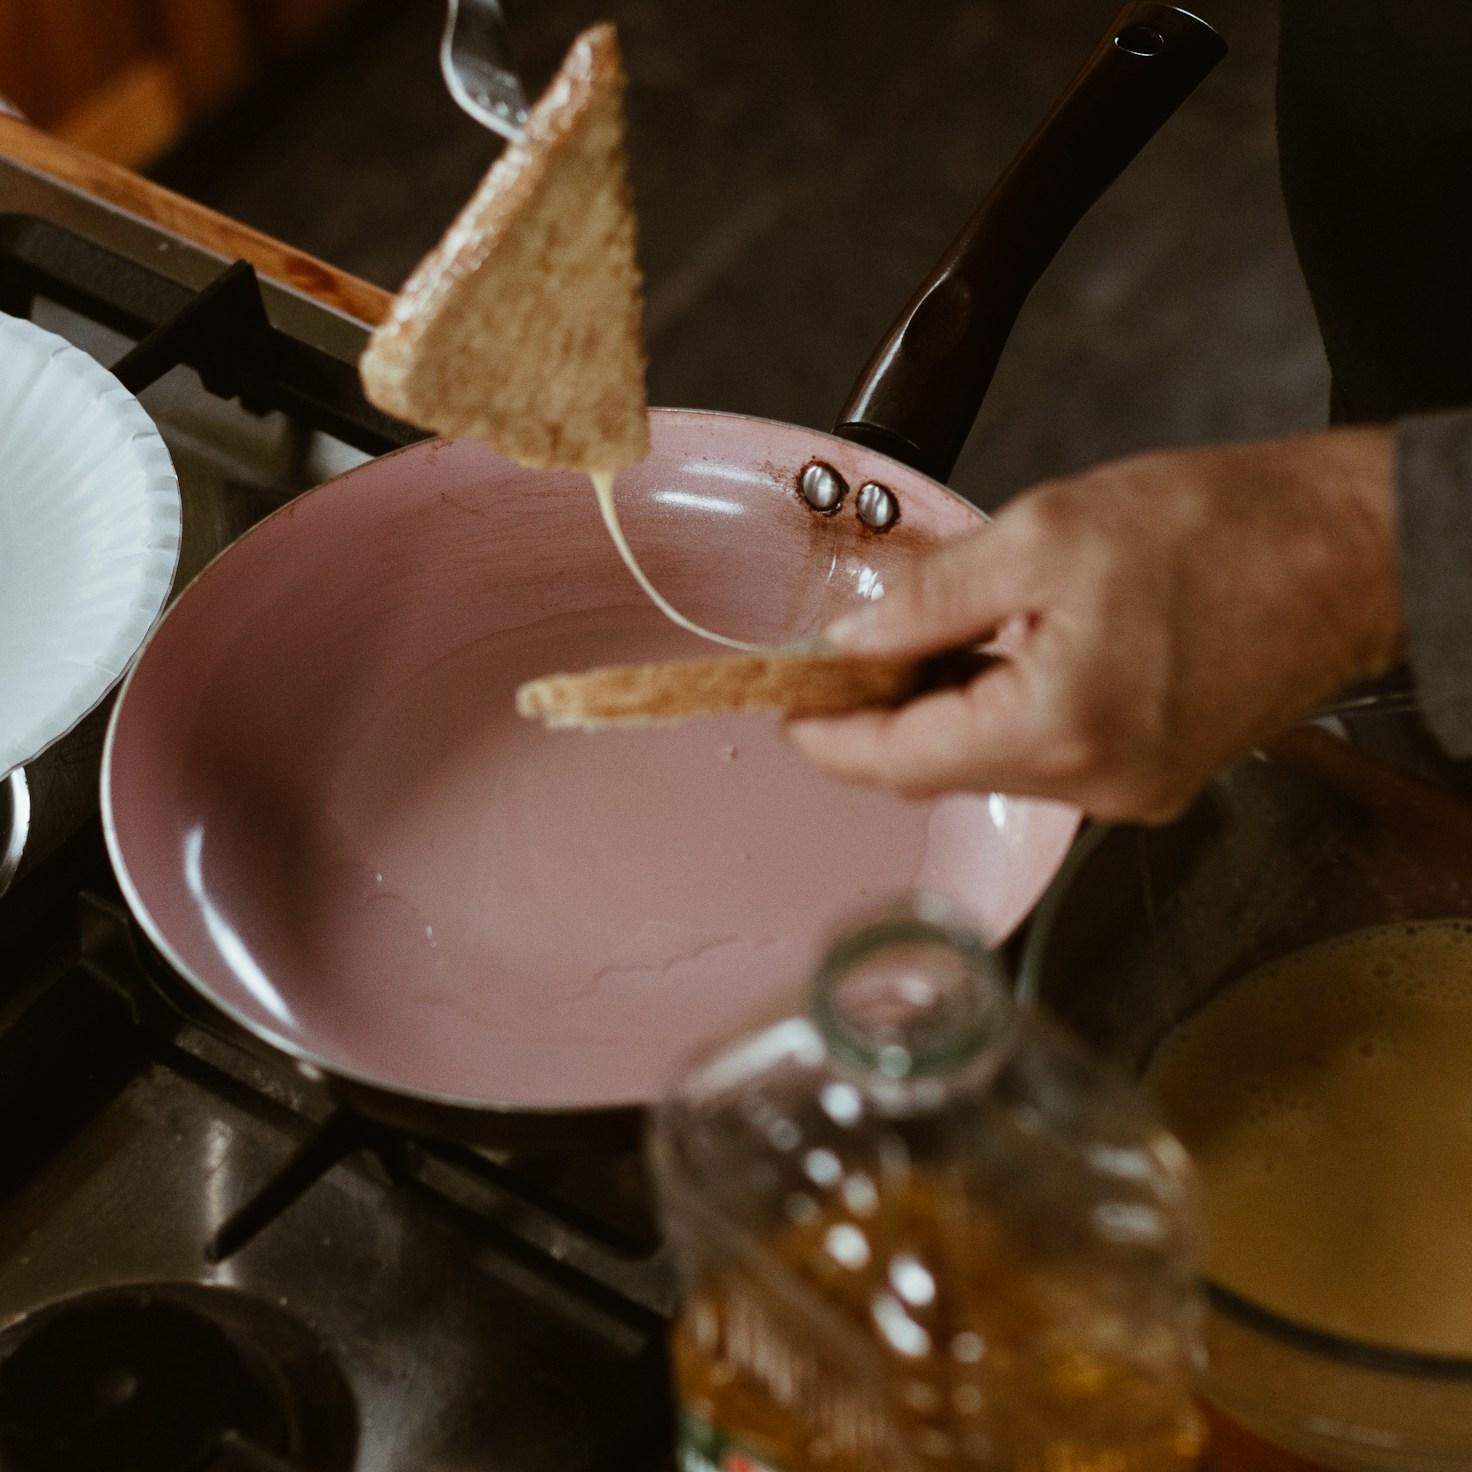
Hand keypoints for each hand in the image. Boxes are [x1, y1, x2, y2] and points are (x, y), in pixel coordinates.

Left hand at [787, 428, 1401, 821]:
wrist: (1354, 551)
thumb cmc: (1224, 529)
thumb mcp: (1047, 535)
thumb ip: (932, 597)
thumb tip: (852, 639)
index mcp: (1060, 728)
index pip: (902, 761)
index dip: (830, 738)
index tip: (789, 710)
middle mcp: (1095, 785)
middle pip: (943, 771)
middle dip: (881, 722)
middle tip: (843, 662)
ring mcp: (1131, 791)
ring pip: (994, 767)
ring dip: (943, 717)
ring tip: (919, 647)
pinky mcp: (1156, 777)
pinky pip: (1047, 759)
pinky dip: (1003, 718)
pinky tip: (992, 663)